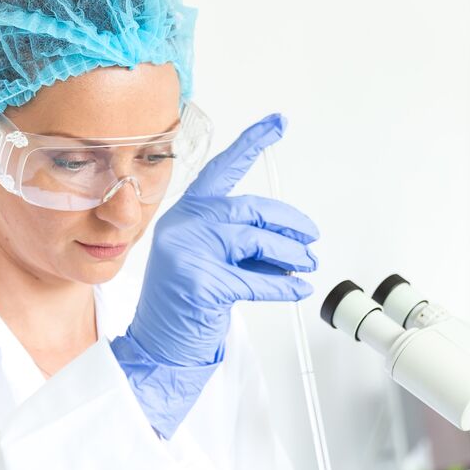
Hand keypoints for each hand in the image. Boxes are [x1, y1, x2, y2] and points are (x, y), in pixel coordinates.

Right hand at [111, 114, 316, 435]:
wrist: (159, 346)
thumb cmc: (185, 304)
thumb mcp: (211, 260)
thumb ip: (239, 241)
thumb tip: (288, 237)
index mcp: (185, 213)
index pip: (223, 170)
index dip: (252, 143)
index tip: (277, 123)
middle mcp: (183, 225)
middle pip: (249, 210)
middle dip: (289, 224)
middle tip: (311, 238)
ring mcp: (188, 253)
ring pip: (256, 242)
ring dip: (291, 256)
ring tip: (307, 265)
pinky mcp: (200, 283)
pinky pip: (256, 281)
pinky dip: (283, 287)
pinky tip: (298, 290)